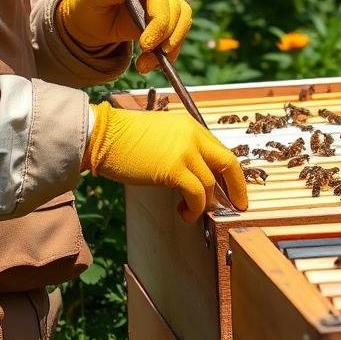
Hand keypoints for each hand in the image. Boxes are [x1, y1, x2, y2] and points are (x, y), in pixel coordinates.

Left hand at [56, 0, 192, 72]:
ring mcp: (166, 0)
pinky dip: (171, 52)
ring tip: (146, 65)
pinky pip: (179, 33)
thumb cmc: (89, 6)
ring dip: (170, 47)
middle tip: (147, 60)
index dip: (158, 18)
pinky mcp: (170, 17)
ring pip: (182, 21)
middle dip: (165, 37)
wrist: (94, 22)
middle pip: (176, 8)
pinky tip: (152, 64)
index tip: (145, 44)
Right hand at [83, 104, 247, 221]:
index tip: (234, 188)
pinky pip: (197, 194)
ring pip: (210, 183)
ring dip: (204, 203)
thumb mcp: (161, 135)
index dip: (230, 172)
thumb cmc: (123, 139)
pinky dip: (195, 208)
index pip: (220, 149)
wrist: (103, 135)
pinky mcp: (174, 168)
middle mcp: (192, 135)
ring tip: (191, 212)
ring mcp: (184, 151)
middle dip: (237, 187)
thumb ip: (181, 149)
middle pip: (228, 162)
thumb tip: (196, 176)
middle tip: (238, 206)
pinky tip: (185, 213)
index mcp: (190, 126)